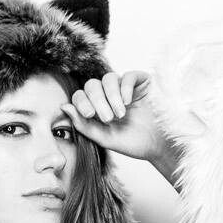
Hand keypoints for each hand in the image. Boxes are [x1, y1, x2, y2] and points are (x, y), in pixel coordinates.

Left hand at [63, 71, 177, 175]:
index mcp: (96, 107)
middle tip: (107, 118)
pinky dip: (125, 88)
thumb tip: (64, 107)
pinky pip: (128, 76)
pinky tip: (128, 102)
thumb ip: (83, 125)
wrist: (158, 145)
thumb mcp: (103, 137)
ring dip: (111, 96)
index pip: (80, 95)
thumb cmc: (131, 143)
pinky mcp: (141, 82)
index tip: (89, 115)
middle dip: (97, 101)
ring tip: (120, 114)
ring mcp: (124, 87)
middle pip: (92, 85)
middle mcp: (108, 95)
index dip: (81, 102)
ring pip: (108, 78)